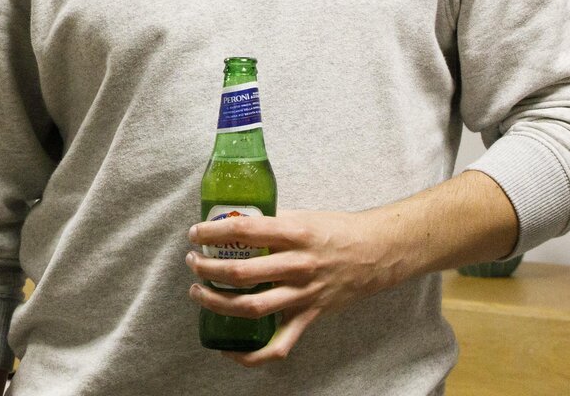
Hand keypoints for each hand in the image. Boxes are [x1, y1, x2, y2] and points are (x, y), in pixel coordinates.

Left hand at [186, 208, 402, 365]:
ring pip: (252, 307)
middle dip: (207, 269)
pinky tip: (229, 349)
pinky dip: (252, 354)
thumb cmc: (336, 230)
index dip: (212, 233)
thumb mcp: (302, 216)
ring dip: (216, 302)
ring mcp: (304, 294)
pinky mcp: (310, 316)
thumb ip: (270, 220)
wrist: (376, 252)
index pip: (244, 230)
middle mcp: (298, 265)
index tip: (195, 234)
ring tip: (198, 292)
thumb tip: (232, 220)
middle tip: (193, 262)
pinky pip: (279, 344)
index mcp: (294, 233)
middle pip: (241, 272)